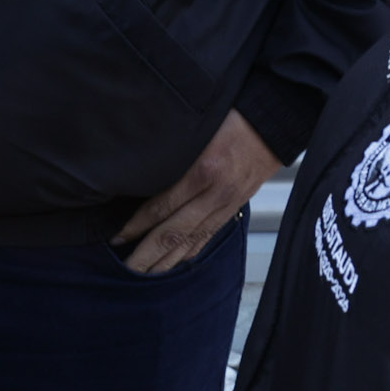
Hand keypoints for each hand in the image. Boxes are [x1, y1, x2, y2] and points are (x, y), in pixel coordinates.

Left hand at [113, 110, 278, 276]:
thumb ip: (170, 150)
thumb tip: (138, 171)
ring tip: (146, 274)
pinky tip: (176, 262)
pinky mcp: (235, 207)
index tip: (117, 237)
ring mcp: (227, 203)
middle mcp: (215, 192)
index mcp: (202, 169)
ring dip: (167, 260)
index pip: (162, 206)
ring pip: (193, 240)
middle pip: (175, 232)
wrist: (272, 122)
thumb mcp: (195, 128)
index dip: (137, 225)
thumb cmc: (230, 117)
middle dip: (148, 254)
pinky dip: (191, 251)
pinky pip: (210, 235)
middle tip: (126, 270)